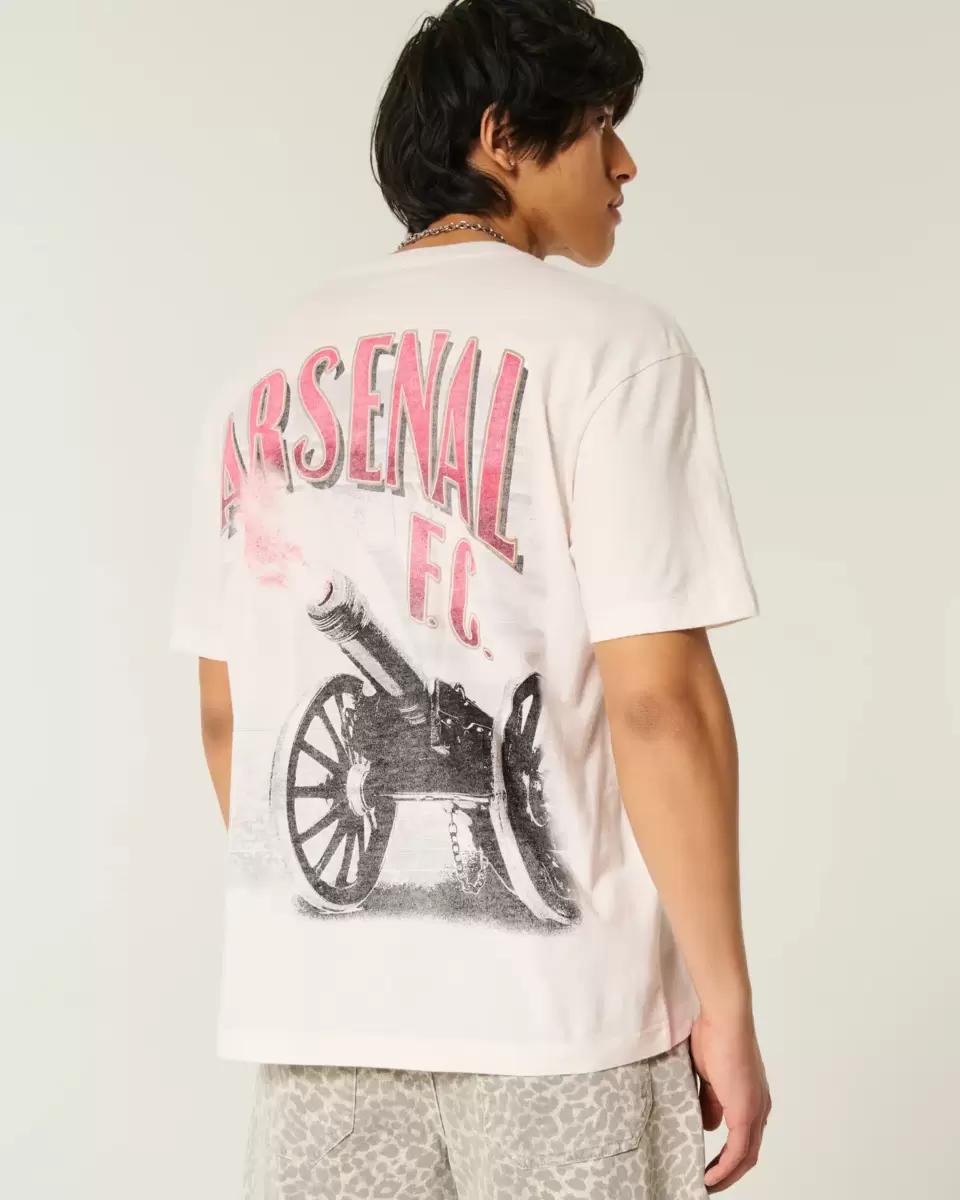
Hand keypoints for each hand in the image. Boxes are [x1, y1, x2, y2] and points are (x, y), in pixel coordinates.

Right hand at [691, 1010, 770, 1191]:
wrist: (725, 1019)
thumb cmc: (715, 1036)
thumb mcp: (709, 1076)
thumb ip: (711, 1102)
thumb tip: (710, 1127)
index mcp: (751, 1098)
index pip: (744, 1138)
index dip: (729, 1157)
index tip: (710, 1167)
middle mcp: (758, 1108)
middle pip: (748, 1154)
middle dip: (729, 1173)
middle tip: (708, 1183)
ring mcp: (755, 1110)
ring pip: (746, 1157)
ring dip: (727, 1175)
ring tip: (707, 1185)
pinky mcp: (746, 1111)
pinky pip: (739, 1151)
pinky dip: (725, 1168)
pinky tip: (711, 1177)